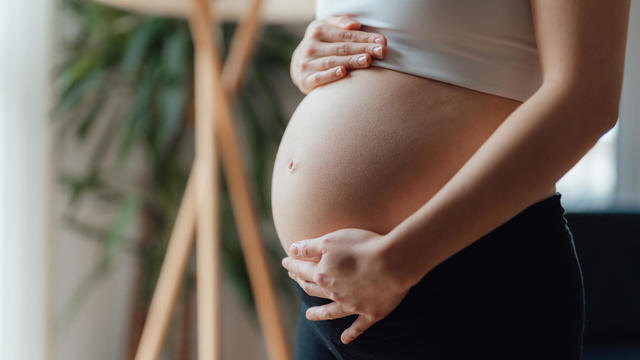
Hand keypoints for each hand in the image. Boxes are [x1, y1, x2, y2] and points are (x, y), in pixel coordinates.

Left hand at [281, 228, 410, 343]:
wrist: (392, 263)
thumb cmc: (362, 246)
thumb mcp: (330, 240)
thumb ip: (309, 247)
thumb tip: (291, 250)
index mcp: (322, 275)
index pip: (302, 270)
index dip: (292, 265)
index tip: (286, 261)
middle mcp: (334, 293)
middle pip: (313, 289)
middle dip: (302, 283)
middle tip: (296, 279)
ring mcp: (352, 306)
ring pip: (330, 312)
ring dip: (318, 313)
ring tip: (309, 315)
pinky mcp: (370, 313)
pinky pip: (358, 327)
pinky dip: (350, 334)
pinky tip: (344, 340)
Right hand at [290, 15, 386, 93]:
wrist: (299, 65)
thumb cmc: (321, 43)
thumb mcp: (327, 27)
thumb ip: (340, 22)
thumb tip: (354, 25)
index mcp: (317, 30)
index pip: (345, 34)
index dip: (364, 37)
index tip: (382, 41)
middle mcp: (310, 46)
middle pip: (341, 48)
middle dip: (363, 49)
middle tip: (381, 52)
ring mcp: (306, 63)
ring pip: (332, 61)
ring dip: (351, 61)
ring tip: (367, 60)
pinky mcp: (305, 80)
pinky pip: (319, 77)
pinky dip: (331, 75)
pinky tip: (343, 72)